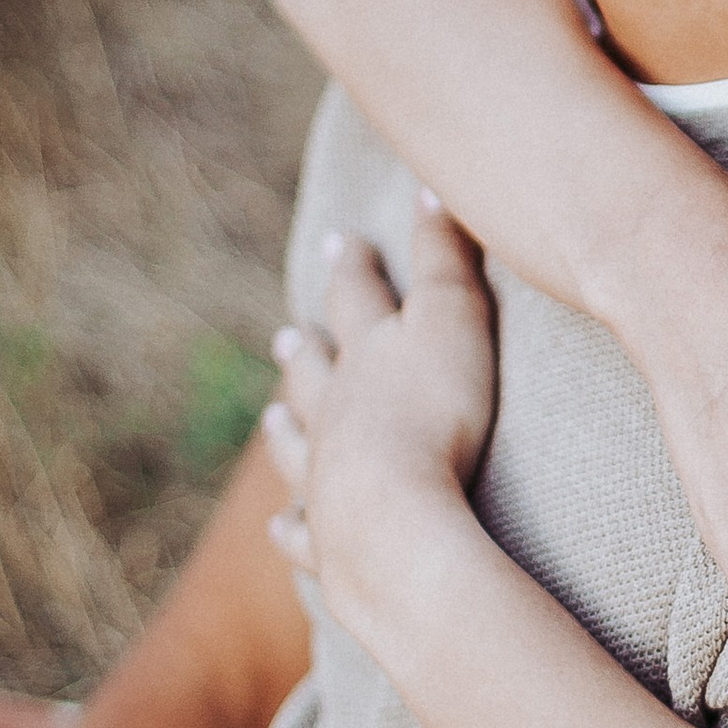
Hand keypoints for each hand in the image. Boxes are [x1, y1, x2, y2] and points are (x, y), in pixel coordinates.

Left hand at [264, 202, 498, 624]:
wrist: (394, 518)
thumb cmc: (436, 414)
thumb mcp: (454, 320)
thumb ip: (447, 259)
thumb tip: (432, 187)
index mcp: (369, 354)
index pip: (359, 296)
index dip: (354, 266)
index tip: (341, 240)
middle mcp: (336, 411)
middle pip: (317, 372)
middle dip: (307, 350)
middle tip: (286, 335)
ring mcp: (324, 476)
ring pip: (300, 446)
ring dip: (288, 431)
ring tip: (273, 421)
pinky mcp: (327, 540)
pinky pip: (305, 530)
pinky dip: (292, 525)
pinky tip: (282, 523)